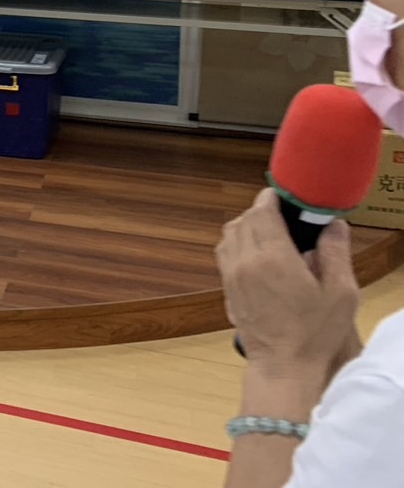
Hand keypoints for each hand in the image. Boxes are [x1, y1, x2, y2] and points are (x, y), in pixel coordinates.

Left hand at [215, 188, 360, 385]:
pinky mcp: (226, 288)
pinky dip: (238, 244)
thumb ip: (335, 253)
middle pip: (243, 219)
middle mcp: (245, 261)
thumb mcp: (340, 292)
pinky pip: (225, 253)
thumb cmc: (314, 332)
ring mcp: (231, 275)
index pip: (262, 211)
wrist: (283, 366)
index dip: (272, 199)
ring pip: (229, 234)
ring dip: (246, 226)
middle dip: (261, 211)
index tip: (285, 197)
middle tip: (284, 216)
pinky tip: (258, 255)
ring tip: (271, 233)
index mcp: (272, 257)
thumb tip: (333, 225)